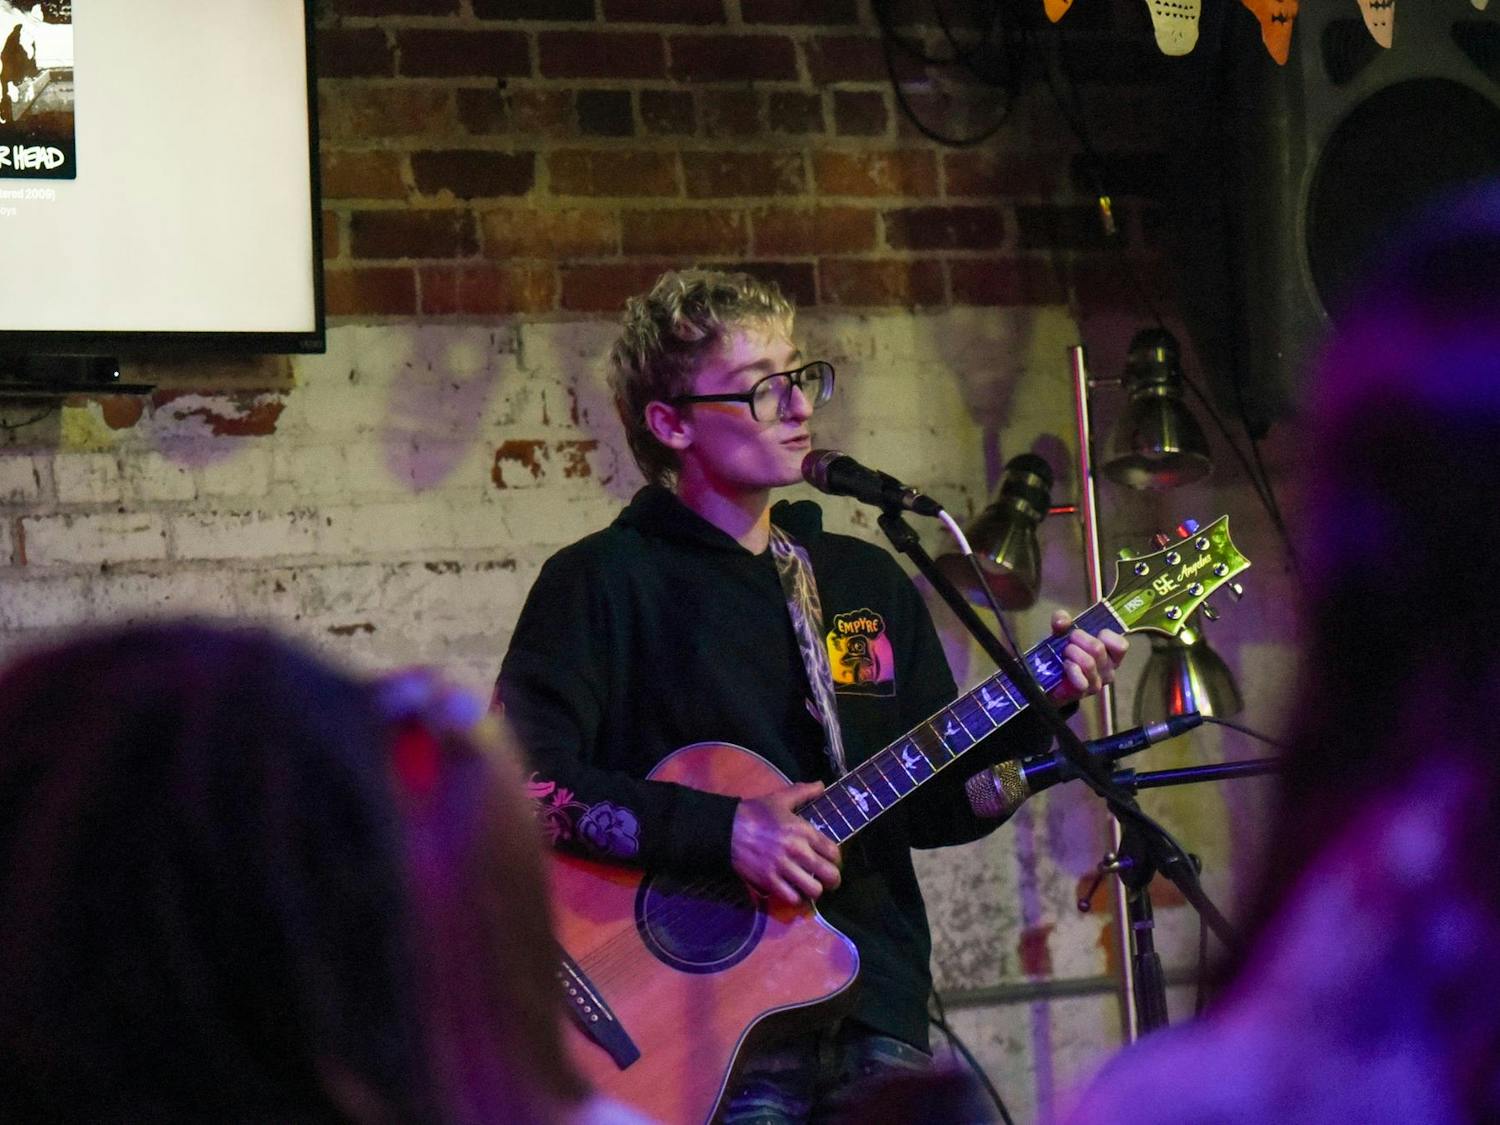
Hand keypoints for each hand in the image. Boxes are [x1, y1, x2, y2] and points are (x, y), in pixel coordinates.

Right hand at [731, 781, 841, 906]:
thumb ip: (804, 792)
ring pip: (813, 890)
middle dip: (832, 880)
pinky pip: (792, 898)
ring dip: (814, 890)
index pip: (834, 853)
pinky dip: (795, 897)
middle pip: (829, 875)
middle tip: (827, 879)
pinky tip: (793, 890)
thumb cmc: (756, 813)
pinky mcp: (769, 881)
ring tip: (810, 886)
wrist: (728, 828)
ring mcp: (783, 868)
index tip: (831, 861)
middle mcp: (797, 851)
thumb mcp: (781, 798)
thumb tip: (822, 785)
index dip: (836, 860)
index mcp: (803, 831)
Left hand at [1047, 609, 1128, 704]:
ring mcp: (1097, 682)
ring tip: (1064, 654)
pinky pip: (1082, 680)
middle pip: (1098, 648)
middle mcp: (1108, 669)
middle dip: (1078, 639)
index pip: (1121, 645)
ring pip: (1088, 662)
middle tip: (1068, 642)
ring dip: (1071, 653)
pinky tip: (1065, 666)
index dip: (1104, 634)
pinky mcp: (1084, 692)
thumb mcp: (1062, 631)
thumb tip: (1062, 621)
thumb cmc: (1062, 652)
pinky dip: (1071, 670)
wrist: (1046, 678)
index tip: (1089, 632)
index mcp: (1110, 653)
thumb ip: (1062, 620)